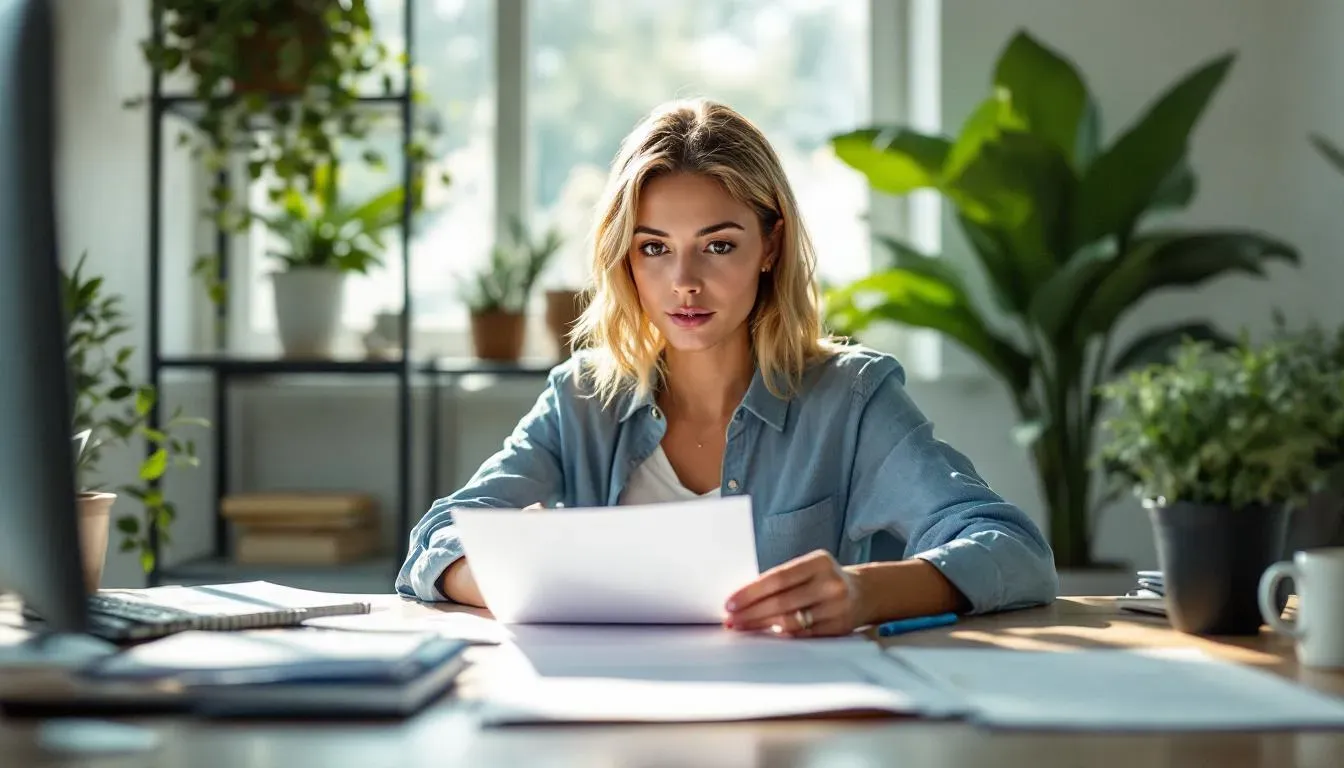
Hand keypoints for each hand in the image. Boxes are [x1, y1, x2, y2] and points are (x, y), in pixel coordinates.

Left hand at [722, 550, 866, 637]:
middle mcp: (830, 584)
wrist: (863, 593)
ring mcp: (837, 608)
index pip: (777, 578)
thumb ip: (782, 580)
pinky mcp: (838, 628)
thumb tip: (743, 598)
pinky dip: (781, 635)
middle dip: (751, 612)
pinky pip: (803, 635)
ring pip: (790, 622)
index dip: (751, 592)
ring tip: (742, 627)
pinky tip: (766, 634)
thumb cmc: (824, 579)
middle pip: (781, 602)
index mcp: (819, 562)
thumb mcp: (808, 568)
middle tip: (731, 619)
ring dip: (761, 626)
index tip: (731, 602)